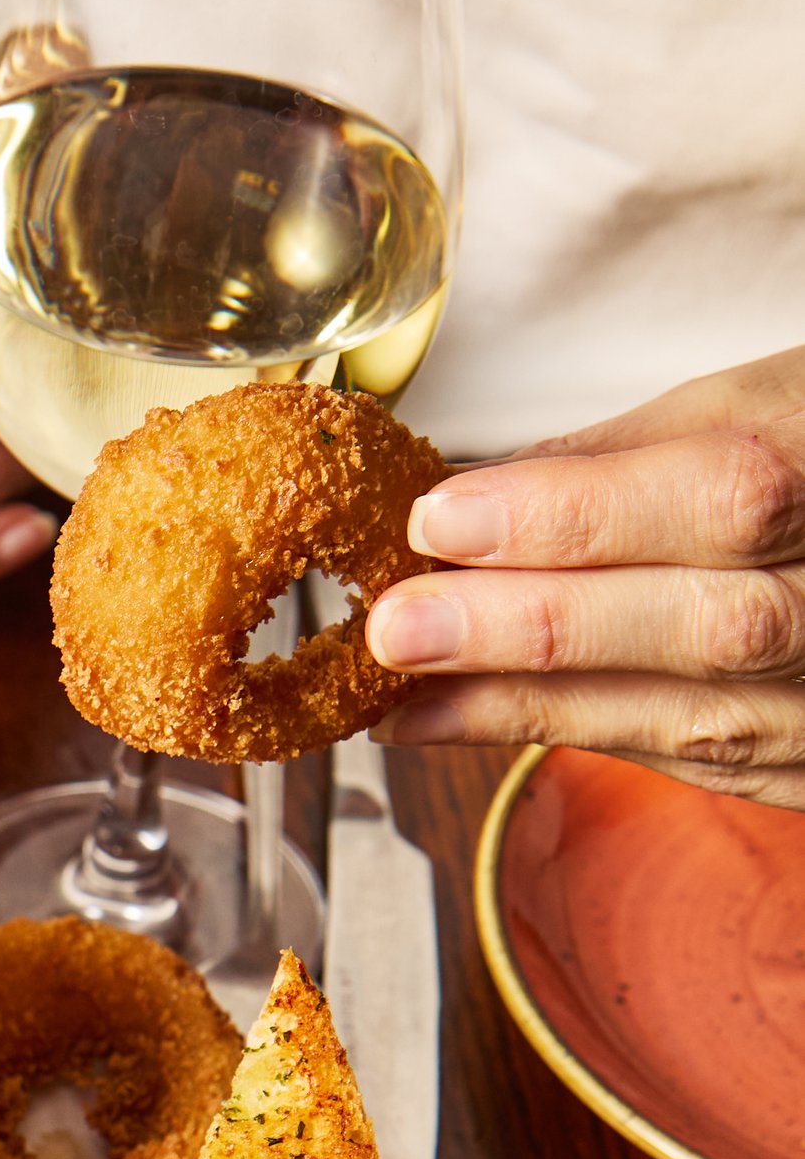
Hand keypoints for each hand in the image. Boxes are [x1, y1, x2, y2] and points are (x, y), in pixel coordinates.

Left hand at [368, 346, 804, 803]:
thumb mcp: (775, 401)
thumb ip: (634, 451)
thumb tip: (482, 492)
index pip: (718, 500)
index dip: (578, 515)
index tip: (443, 517)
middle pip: (704, 624)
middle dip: (535, 628)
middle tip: (396, 624)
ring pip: (687, 710)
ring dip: (520, 702)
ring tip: (392, 686)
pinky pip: (687, 757)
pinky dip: (560, 735)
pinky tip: (452, 719)